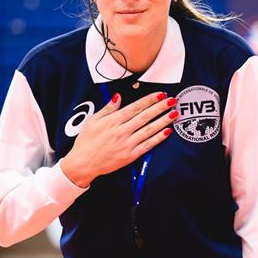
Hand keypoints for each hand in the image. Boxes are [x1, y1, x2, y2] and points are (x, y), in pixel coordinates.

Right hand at [60, 92, 175, 186]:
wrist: (83, 163)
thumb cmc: (86, 141)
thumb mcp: (93, 120)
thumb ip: (108, 108)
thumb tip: (118, 96)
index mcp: (113, 121)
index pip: (136, 107)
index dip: (150, 100)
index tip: (161, 94)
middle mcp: (122, 131)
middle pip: (145, 117)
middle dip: (161, 107)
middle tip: (172, 100)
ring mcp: (127, 144)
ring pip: (149, 130)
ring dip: (163, 121)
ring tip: (174, 114)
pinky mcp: (130, 155)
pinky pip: (147, 145)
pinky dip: (158, 138)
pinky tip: (168, 132)